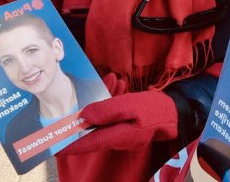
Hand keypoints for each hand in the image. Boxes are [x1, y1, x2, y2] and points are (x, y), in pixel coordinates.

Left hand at [60, 90, 178, 154]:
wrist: (177, 112)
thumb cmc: (155, 110)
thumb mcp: (131, 106)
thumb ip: (107, 110)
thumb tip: (84, 116)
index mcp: (116, 136)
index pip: (86, 143)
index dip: (68, 144)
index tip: (52, 144)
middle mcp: (116, 138)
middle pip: (91, 131)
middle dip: (79, 121)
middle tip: (64, 114)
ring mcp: (122, 132)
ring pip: (101, 120)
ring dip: (97, 104)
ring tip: (100, 86)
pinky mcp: (128, 125)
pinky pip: (113, 115)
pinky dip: (110, 101)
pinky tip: (115, 84)